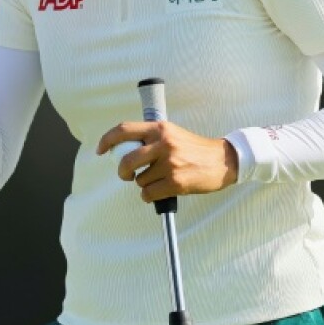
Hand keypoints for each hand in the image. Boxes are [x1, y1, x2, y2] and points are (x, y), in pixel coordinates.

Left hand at [96, 121, 238, 202]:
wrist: (223, 161)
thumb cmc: (194, 149)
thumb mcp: (172, 134)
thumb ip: (150, 138)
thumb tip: (123, 151)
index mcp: (159, 128)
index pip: (123, 130)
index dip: (106, 140)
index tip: (100, 150)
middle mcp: (163, 143)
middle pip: (126, 160)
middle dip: (122, 172)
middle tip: (126, 176)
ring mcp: (170, 163)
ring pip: (139, 180)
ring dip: (144, 185)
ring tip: (159, 180)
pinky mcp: (176, 181)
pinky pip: (148, 194)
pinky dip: (150, 196)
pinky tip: (160, 191)